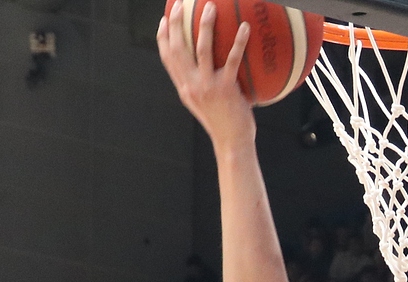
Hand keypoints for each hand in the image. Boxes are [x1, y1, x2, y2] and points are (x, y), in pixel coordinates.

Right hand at [156, 3, 255, 147]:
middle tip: (179, 4)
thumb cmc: (222, 122)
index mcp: (184, 88)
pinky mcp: (226, 89)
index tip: (163, 20)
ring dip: (205, 26)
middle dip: (176, 23)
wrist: (232, 142)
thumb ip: (199, 84)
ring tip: (209, 7)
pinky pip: (233, 60)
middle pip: (178, 49)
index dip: (163, 37)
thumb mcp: (203, 103)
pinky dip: (239, 42)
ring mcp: (207, 87)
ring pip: (202, 49)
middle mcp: (191, 85)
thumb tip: (203, 66)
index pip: (167, 59)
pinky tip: (245, 27)